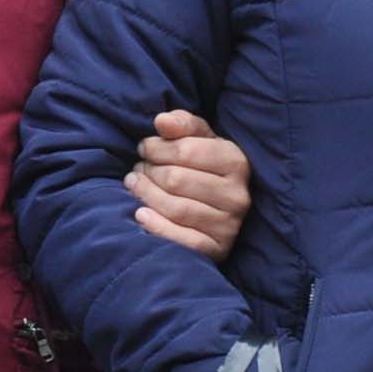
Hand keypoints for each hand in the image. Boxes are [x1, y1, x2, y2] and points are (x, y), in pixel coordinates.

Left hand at [127, 109, 252, 261]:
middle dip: (149, 172)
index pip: (185, 150)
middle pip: (176, 179)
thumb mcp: (198, 140)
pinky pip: (181, 239)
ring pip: (175, 208)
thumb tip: (161, 121)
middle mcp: (238, 195)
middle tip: (137, 170)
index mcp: (236, 162)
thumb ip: (182, 124)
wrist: (216, 211)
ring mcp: (229, 225)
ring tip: (134, 186)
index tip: (144, 149)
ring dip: (146, 195)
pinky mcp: (216, 249)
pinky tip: (140, 215)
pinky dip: (156, 226)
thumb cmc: (202, 167)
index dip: (156, 148)